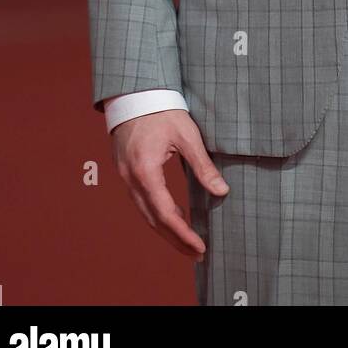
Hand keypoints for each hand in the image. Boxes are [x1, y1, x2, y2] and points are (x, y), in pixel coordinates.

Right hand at [110, 109, 228, 257]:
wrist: (133, 93)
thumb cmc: (161, 110)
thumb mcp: (186, 135)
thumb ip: (203, 166)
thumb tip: (222, 191)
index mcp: (146, 171)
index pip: (165, 213)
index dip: (183, 234)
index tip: (200, 247)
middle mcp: (132, 179)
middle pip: (153, 221)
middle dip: (175, 240)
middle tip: (197, 253)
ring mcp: (126, 177)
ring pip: (145, 214)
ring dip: (166, 231)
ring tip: (187, 243)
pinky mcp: (127, 173)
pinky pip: (141, 202)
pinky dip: (157, 215)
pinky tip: (173, 218)